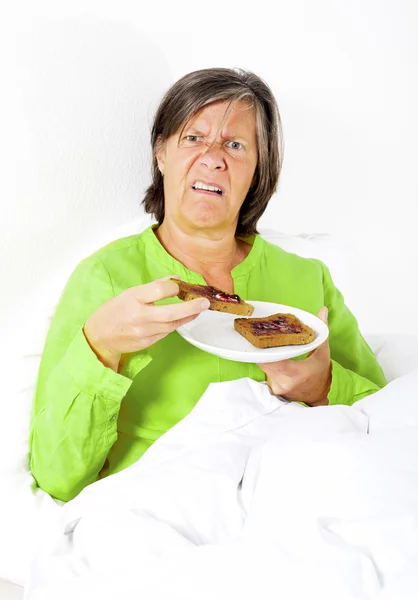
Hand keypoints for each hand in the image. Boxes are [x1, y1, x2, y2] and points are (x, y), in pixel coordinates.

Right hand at [84, 276, 209, 370]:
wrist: (99, 336)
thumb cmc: (115, 311)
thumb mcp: (129, 293)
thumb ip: (154, 286)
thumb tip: (176, 279)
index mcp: (132, 298)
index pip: (160, 290)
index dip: (174, 287)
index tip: (180, 286)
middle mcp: (139, 315)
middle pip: (170, 312)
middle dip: (191, 307)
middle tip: (204, 302)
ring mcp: (143, 331)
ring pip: (172, 325)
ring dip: (188, 317)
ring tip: (198, 310)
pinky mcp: (147, 342)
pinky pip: (166, 332)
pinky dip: (175, 325)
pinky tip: (181, 319)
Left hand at [257, 307, 330, 406]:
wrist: (318, 395)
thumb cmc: (321, 372)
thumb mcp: (323, 352)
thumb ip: (322, 331)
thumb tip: (323, 310)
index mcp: (297, 373)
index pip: (276, 362)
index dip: (266, 351)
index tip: (261, 338)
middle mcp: (284, 382)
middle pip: (265, 362)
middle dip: (261, 348)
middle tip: (257, 333)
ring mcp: (277, 387)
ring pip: (263, 366)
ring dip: (262, 354)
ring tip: (260, 340)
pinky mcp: (272, 388)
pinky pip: (265, 371)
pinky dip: (265, 362)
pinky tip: (264, 353)